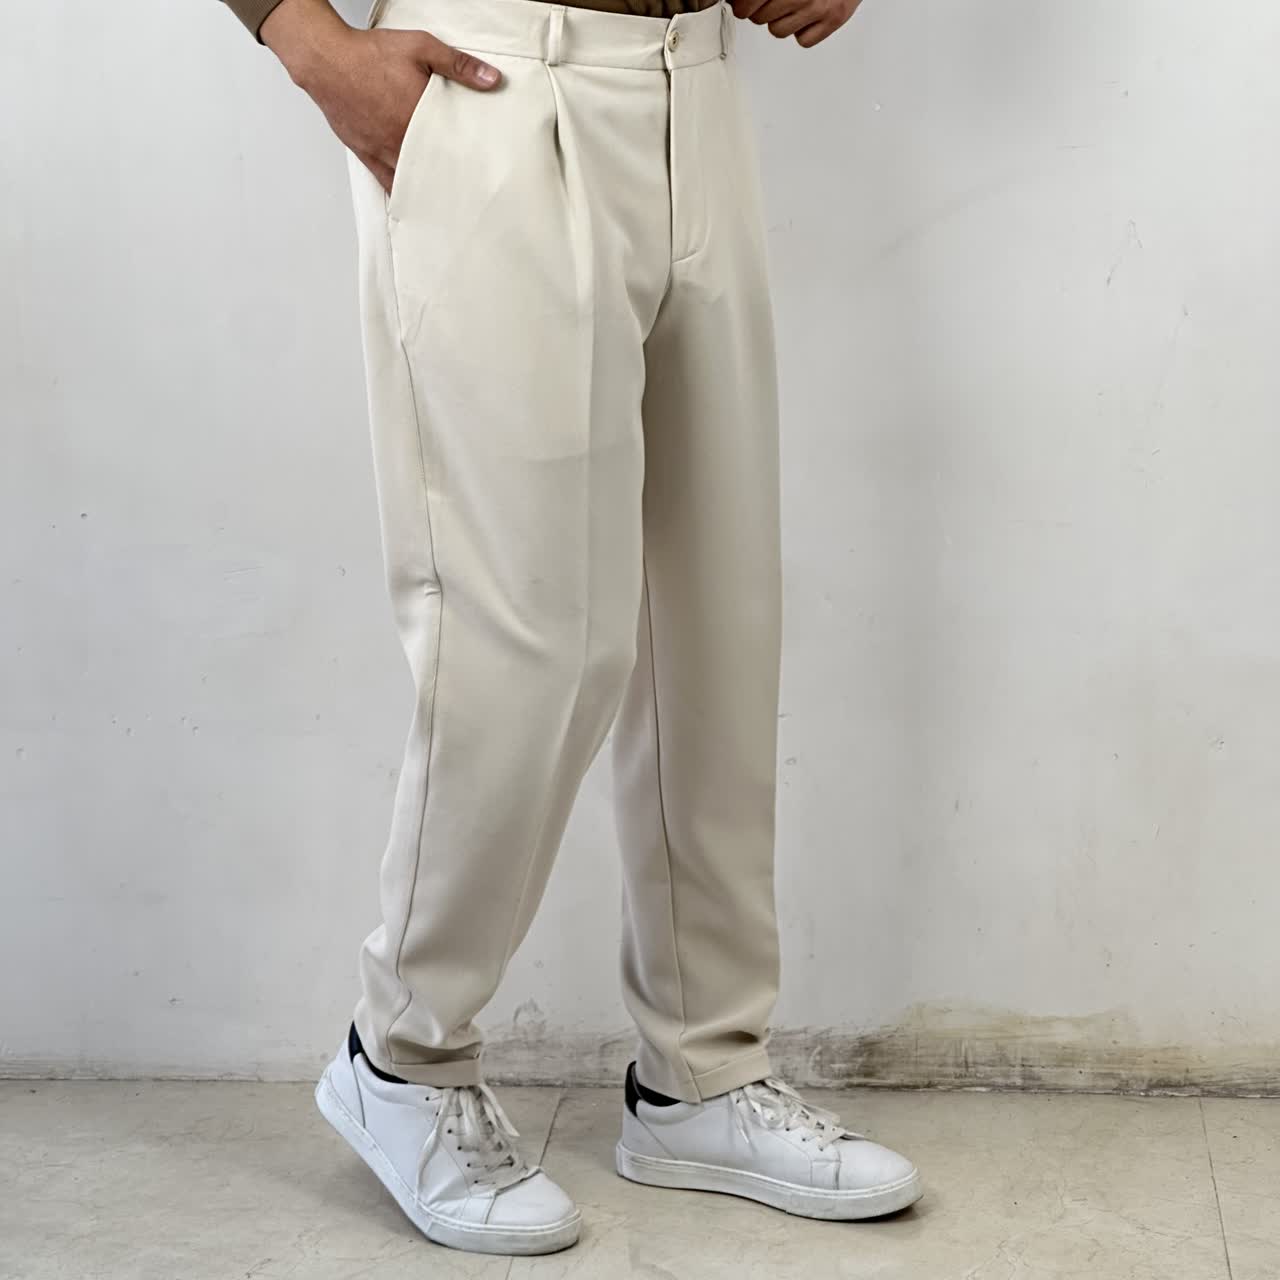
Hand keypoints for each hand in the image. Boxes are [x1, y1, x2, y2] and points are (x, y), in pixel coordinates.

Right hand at [262, 0, 501, 192]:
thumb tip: (492, 79)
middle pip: (433, 174)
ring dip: (427, 193)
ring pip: (411, 183)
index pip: (452, 153)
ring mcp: (382, 152)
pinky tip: (414, 202)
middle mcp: (401, 142)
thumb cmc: (368, 54)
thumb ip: (458, 65)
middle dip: (450, 184)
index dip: (469, 167)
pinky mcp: (366, 155)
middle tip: (469, 197)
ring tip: (445, 205)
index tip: (483, 180)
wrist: (326, 60)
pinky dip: (402, 193)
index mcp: (419, 120)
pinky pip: (387, 183)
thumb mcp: (421, 48)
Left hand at [731, 0, 863, 47]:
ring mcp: (818, 8)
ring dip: (780, 22)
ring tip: (791, 8)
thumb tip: (738, 1)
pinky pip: (803, 41)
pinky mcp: (833, 20)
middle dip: (760, 12)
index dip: (741, 5)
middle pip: (760, 19)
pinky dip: (802, 31)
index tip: (740, 5)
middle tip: (768, 4)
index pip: (749, 3)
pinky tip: (807, 16)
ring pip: (778, 31)